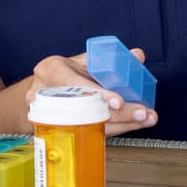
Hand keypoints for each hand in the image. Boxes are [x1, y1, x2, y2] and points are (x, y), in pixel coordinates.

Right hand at [28, 48, 157, 135]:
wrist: (42, 92)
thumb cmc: (65, 73)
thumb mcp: (83, 61)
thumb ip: (110, 59)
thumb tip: (138, 55)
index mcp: (50, 70)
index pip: (74, 84)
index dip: (96, 93)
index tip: (118, 102)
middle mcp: (46, 94)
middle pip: (85, 109)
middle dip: (117, 114)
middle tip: (142, 112)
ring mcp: (50, 115)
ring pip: (89, 124)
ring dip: (121, 123)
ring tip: (145, 119)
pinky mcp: (61, 129)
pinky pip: (91, 131)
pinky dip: (116, 127)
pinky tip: (133, 124)